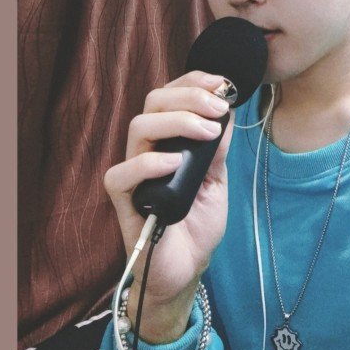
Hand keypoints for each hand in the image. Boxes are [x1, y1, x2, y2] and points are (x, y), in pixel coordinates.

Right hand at [103, 70, 233, 341]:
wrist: (188, 267)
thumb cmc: (198, 221)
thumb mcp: (217, 178)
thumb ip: (217, 148)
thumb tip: (226, 111)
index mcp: (168, 140)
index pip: (170, 96)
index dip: (192, 82)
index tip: (221, 83)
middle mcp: (148, 150)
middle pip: (154, 103)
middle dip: (189, 96)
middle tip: (219, 107)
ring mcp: (135, 174)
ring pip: (139, 127)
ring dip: (178, 121)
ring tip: (207, 132)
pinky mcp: (124, 201)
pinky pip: (123, 173)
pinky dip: (150, 163)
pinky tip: (175, 164)